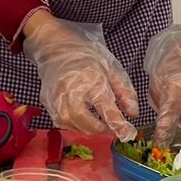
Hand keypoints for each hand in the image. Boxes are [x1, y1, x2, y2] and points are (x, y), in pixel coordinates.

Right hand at [21, 13, 138, 139]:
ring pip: (73, 125)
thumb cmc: (87, 55)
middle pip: (86, 123)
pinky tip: (82, 116)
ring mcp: (56, 97)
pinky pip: (61, 122)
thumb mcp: (112, 68)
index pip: (107, 109)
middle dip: (101, 129)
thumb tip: (133, 114)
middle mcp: (71, 91)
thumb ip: (125, 92)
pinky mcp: (47, 102)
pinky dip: (74, 124)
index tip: (128, 134)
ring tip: (97, 121)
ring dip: (87, 128)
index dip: (120, 125)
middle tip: (110, 125)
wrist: (57, 46)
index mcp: (91, 80)